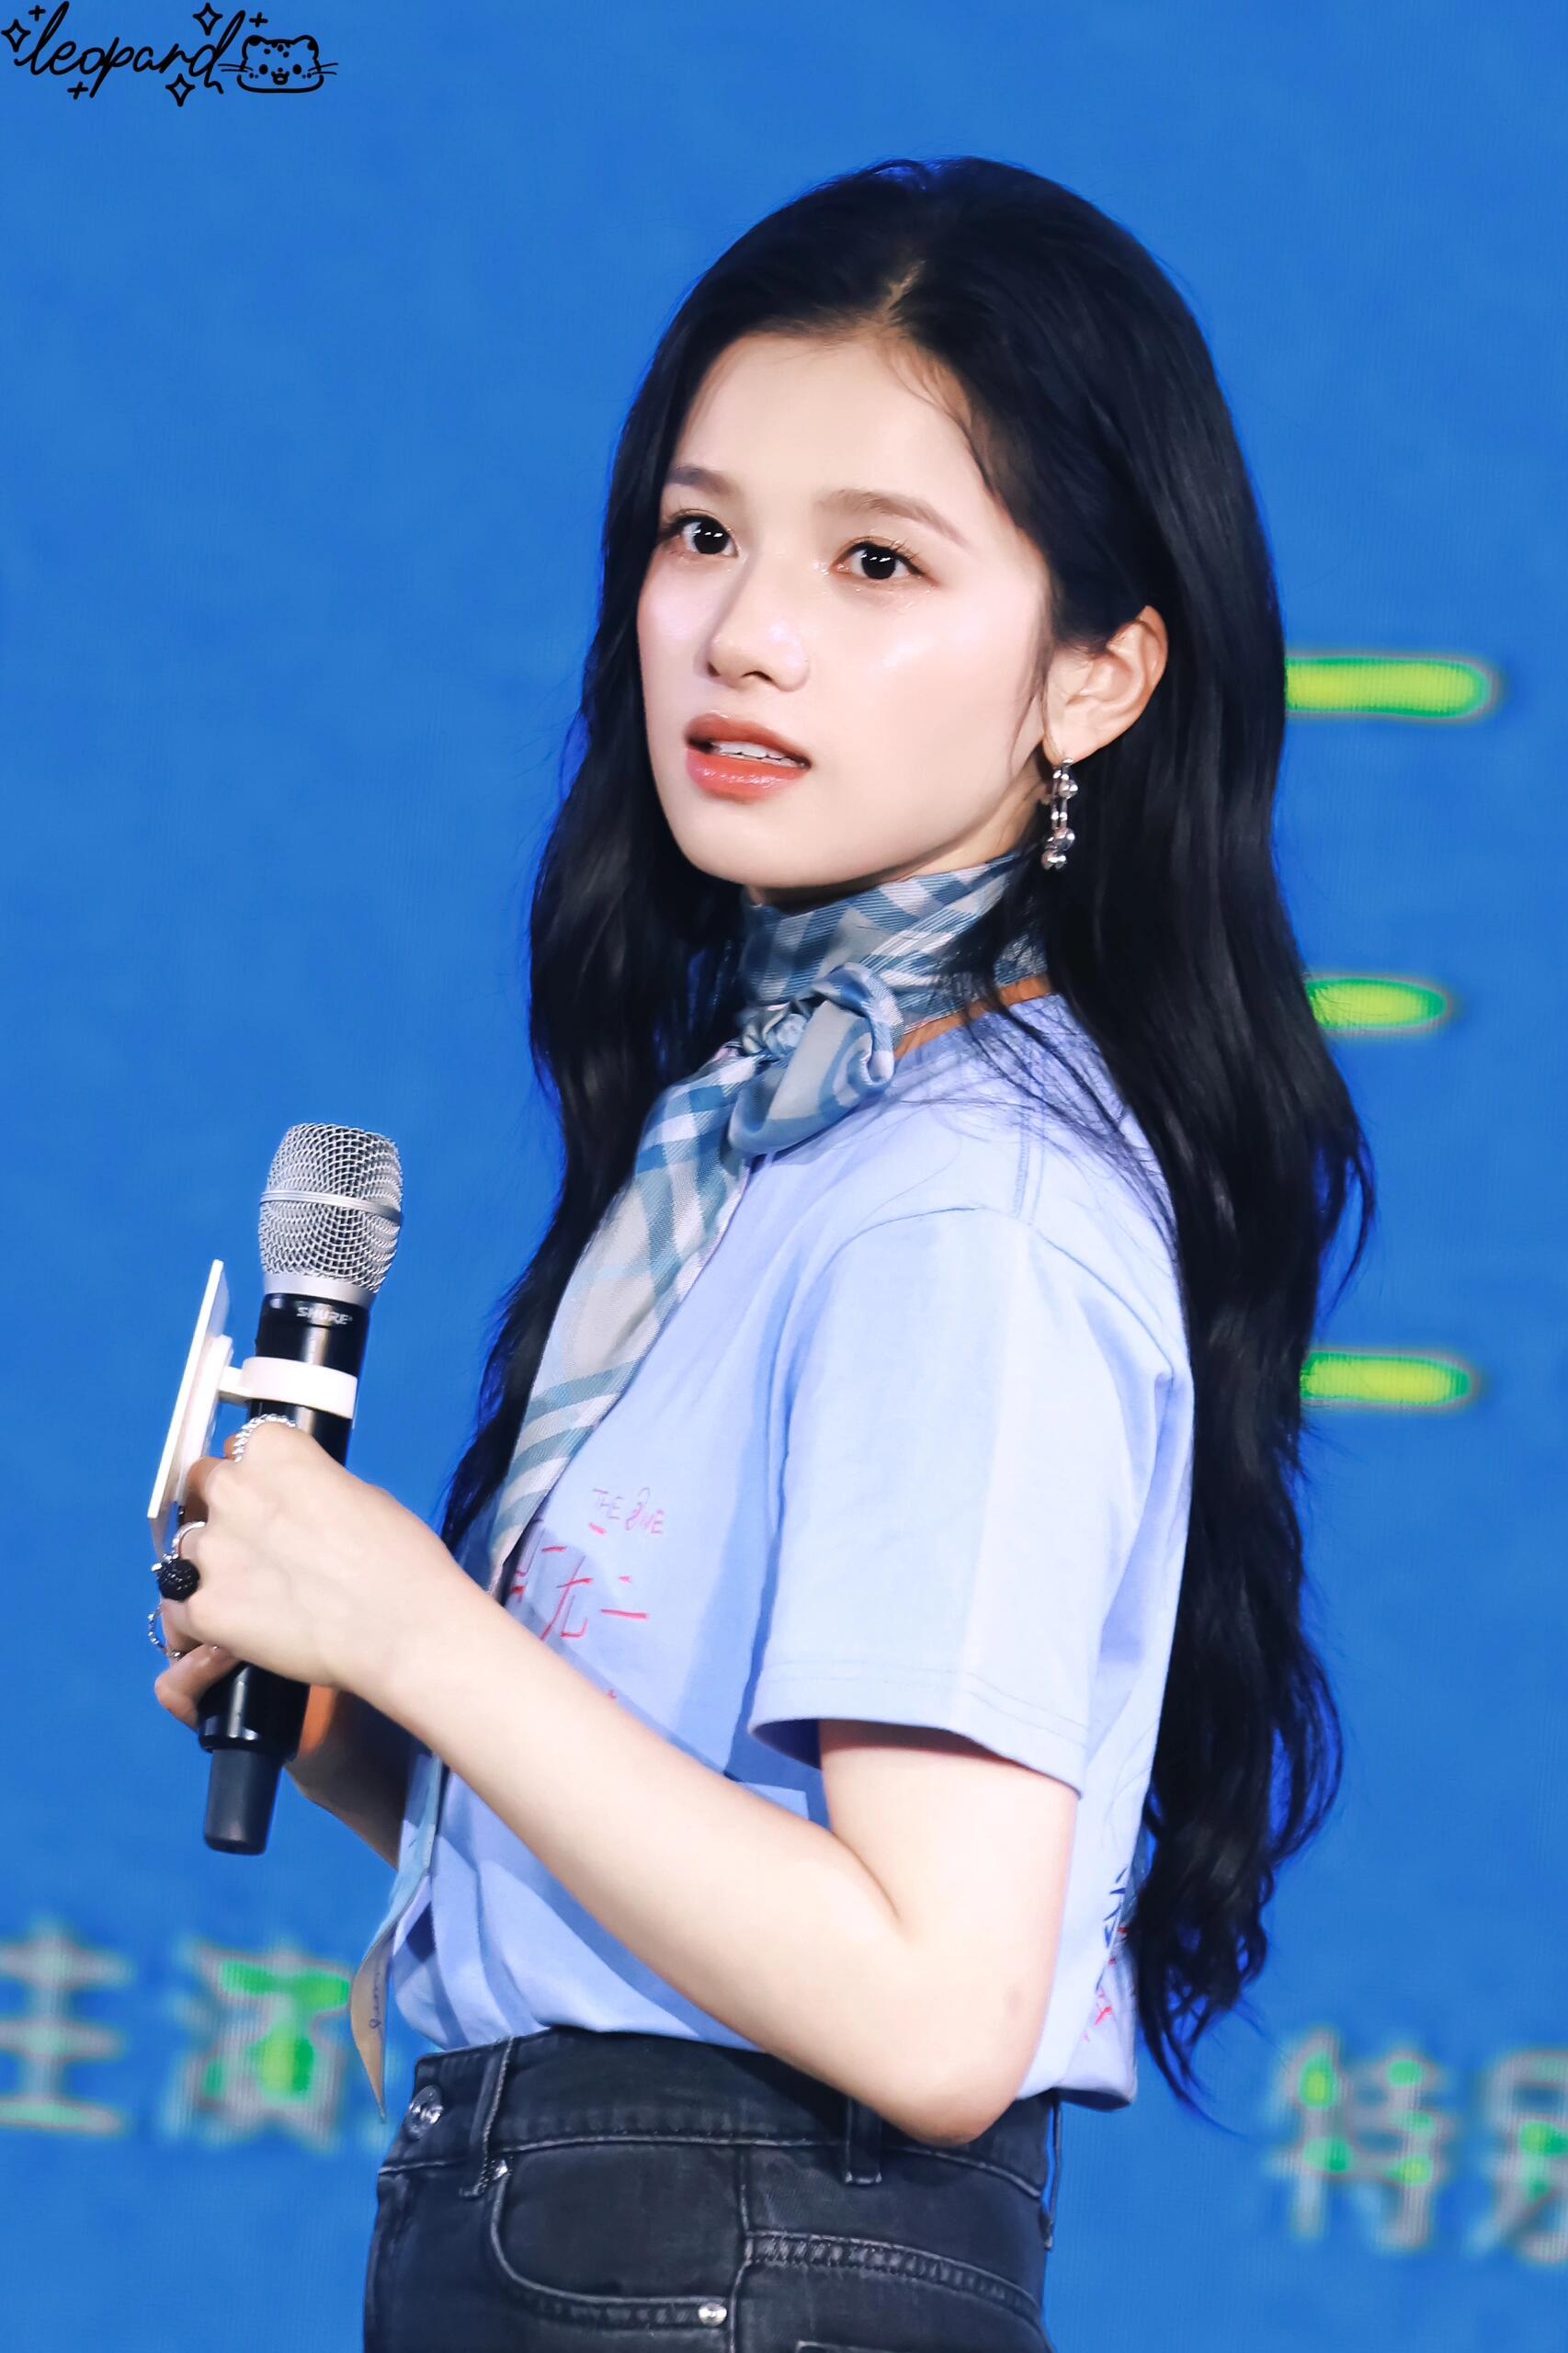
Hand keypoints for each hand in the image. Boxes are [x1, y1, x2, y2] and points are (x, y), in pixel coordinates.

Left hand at [152, 1419, 469, 1701]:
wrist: (403, 1629)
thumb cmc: (400, 1561)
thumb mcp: (362, 1494)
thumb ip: (311, 1486)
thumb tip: (296, 1503)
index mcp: (275, 1450)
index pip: (240, 1445)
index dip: (254, 1473)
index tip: (267, 1495)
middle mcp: (234, 1490)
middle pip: (202, 1487)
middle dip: (222, 1510)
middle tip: (256, 1544)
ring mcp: (214, 1551)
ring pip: (188, 1549)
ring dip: (214, 1566)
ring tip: (257, 1594)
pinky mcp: (205, 1609)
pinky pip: (179, 1610)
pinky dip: (201, 1620)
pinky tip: (235, 1628)